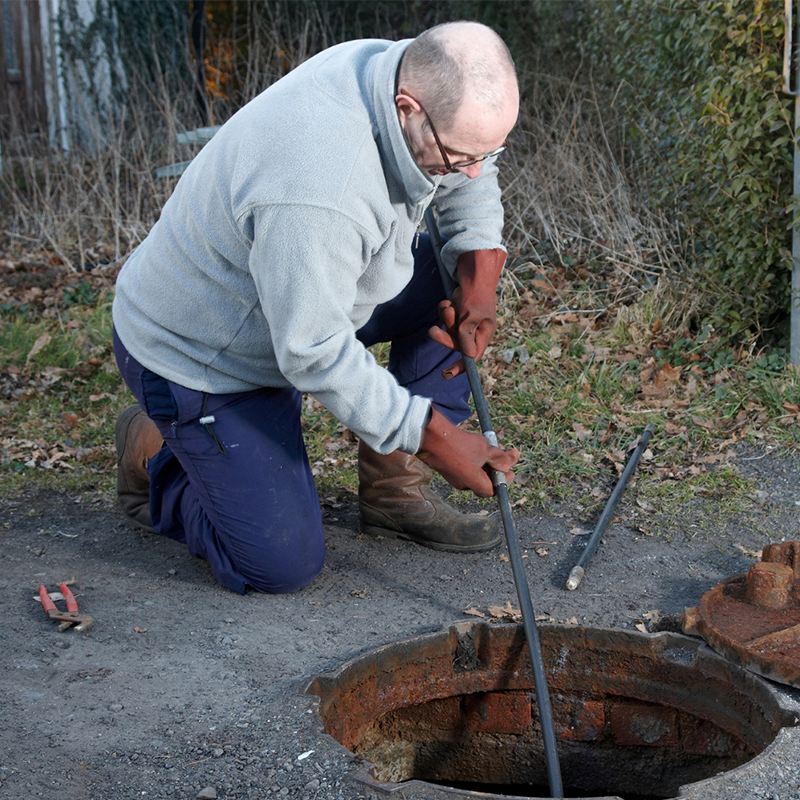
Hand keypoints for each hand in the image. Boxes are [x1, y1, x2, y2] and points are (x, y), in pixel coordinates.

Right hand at [417, 407, 518, 497]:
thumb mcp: (485, 449)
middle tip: (506, 452)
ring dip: (487, 460)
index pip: (493, 490)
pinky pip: (466, 465)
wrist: (432, 435)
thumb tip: (508, 465)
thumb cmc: (459, 445)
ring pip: (476, 471)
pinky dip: (475, 457)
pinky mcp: (448, 465)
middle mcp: (463, 483)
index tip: (510, 468)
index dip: (504, 480)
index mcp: (473, 483)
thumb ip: (500, 459)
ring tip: (494, 444)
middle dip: (498, 466)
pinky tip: (478, 444)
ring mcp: (454, 475)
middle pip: (485, 480)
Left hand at [428, 248, 505, 378]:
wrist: (473, 274)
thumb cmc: (476, 294)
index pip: (472, 356)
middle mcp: (475, 330)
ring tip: (448, 306)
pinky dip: (444, 310)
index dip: (460, 367)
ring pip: (449, 330)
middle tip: (433, 331)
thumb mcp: (471, 316)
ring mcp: (465, 322)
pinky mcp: (457, 313)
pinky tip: (449, 300)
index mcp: (483, 334)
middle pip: (456, 344)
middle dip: (444, 337)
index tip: (445, 375)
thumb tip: (468, 356)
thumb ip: (467, 335)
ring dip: (445, 318)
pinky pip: (445, 318)